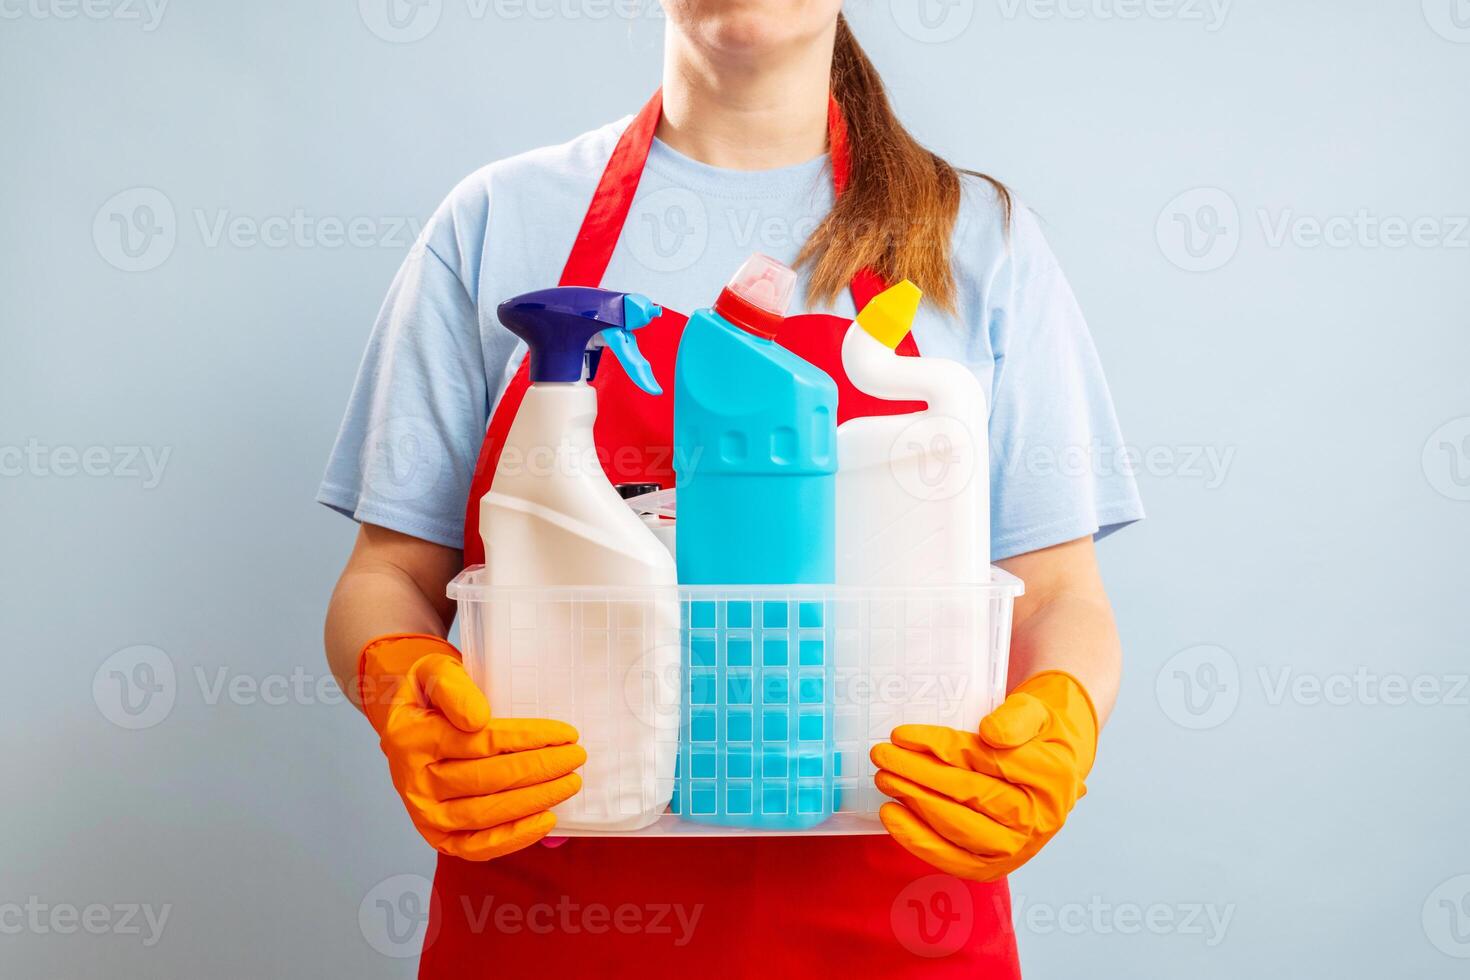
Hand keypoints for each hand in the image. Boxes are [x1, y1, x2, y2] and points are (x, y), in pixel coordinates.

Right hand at [358, 634, 584, 860]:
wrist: (406, 723)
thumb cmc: (429, 696)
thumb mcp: (434, 672)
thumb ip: (453, 687)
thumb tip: (478, 718)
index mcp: (412, 739)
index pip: (481, 742)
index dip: (529, 739)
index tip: (566, 734)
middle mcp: (414, 782)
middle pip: (488, 779)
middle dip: (540, 769)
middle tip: (576, 757)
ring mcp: (425, 814)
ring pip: (485, 814)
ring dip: (534, 800)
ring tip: (570, 783)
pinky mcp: (438, 837)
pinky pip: (476, 847)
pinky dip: (512, 838)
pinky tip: (546, 820)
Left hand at [870, 671, 1097, 881]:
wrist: (1048, 773)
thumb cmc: (1034, 737)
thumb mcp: (1034, 711)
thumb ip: (1016, 717)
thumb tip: (990, 734)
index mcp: (1051, 778)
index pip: (986, 760)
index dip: (939, 746)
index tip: (901, 734)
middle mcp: (1039, 820)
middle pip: (969, 794)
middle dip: (918, 774)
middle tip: (881, 755)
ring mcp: (1017, 849)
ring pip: (957, 827)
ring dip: (913, 802)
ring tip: (883, 778)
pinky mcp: (993, 867)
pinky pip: (951, 858)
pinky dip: (917, 839)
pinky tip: (891, 814)